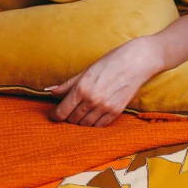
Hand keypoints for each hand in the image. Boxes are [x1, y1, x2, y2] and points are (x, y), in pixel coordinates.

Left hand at [47, 37, 161, 126]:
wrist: (137, 61)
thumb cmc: (111, 61)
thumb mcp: (87, 70)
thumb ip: (68, 83)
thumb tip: (49, 91)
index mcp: (82, 87)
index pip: (62, 111)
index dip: (55, 115)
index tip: (54, 114)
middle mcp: (92, 100)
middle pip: (72, 120)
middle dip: (67, 117)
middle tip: (68, 111)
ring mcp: (105, 108)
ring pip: (85, 125)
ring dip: (80, 121)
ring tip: (80, 113)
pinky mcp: (116, 112)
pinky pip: (99, 126)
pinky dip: (93, 124)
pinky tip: (92, 116)